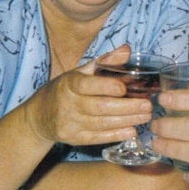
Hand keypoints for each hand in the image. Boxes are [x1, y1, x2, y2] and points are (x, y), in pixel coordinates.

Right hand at [25, 45, 153, 147]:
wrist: (40, 115)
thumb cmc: (66, 88)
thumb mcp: (80, 71)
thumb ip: (105, 61)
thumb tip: (127, 50)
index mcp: (70, 84)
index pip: (87, 85)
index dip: (105, 87)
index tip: (124, 88)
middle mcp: (69, 104)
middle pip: (99, 107)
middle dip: (126, 107)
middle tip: (148, 105)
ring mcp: (70, 124)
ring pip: (101, 124)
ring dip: (126, 121)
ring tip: (146, 116)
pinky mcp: (74, 139)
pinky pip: (97, 138)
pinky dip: (115, 135)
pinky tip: (132, 131)